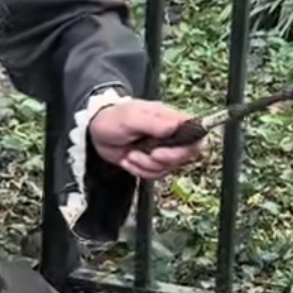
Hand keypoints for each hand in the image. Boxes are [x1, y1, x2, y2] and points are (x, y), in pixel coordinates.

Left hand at [88, 99, 205, 180]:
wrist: (95, 130)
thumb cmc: (114, 118)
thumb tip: (175, 126)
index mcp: (171, 120)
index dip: (186, 149)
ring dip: (146, 165)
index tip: (162, 152)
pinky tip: (128, 160)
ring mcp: (162, 150)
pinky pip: (153, 174)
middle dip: (162, 160)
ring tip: (131, 154)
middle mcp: (171, 136)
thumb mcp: (131, 117)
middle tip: (147, 154)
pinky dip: (139, 170)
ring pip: (167, 168)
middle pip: (185, 157)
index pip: (196, 136)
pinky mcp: (150, 162)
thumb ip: (154, 123)